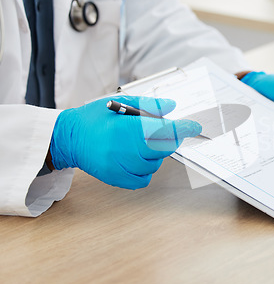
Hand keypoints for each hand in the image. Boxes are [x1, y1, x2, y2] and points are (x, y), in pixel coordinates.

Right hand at [50, 96, 201, 189]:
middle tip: (162, 132)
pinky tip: (134, 158)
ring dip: (154, 154)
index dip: (182, 129)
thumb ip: (149, 105)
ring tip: (138, 144)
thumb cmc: (95, 118)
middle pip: (162, 149)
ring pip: (154, 164)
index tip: (194, 127)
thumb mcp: (121, 103)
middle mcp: (123, 150)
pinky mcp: (116, 179)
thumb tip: (172, 106)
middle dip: (168, 139)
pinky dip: (145, 169)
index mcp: (125, 128)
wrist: (69, 138)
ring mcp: (119, 167)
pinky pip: (144, 179)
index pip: (163, 130)